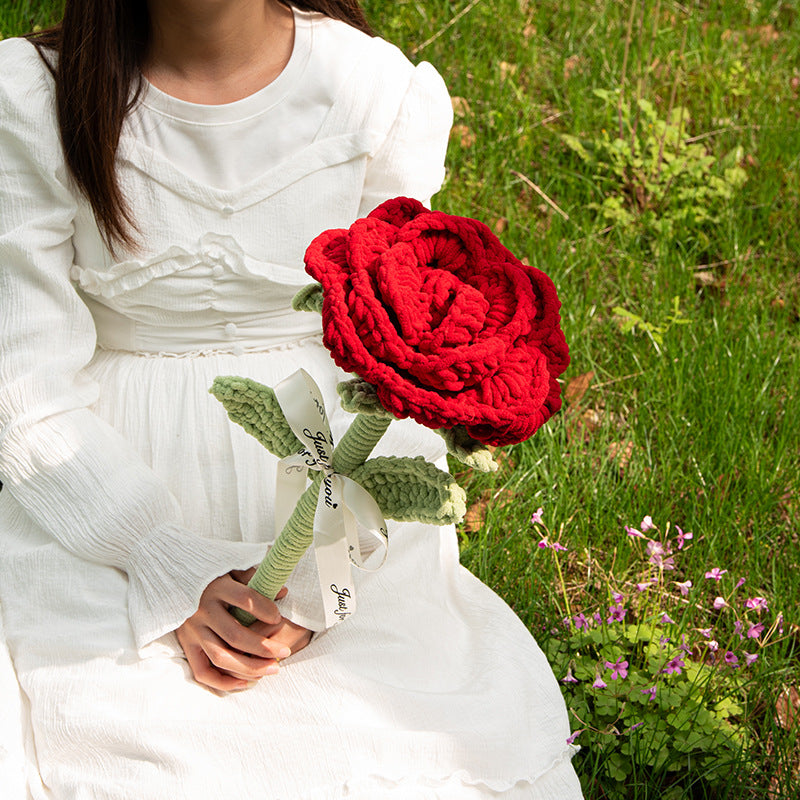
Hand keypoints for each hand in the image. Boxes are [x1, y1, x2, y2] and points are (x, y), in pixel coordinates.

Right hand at [176, 568, 310, 691]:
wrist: (176, 583)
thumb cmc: (214, 577)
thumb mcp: (232, 570)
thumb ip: (256, 580)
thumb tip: (283, 592)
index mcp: (217, 587)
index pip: (245, 599)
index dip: (265, 610)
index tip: (280, 619)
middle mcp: (202, 611)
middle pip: (235, 635)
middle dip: (263, 648)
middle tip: (284, 652)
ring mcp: (192, 631)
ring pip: (221, 657)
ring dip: (249, 668)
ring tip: (272, 669)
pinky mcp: (186, 646)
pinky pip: (203, 672)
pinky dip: (224, 682)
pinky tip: (247, 682)